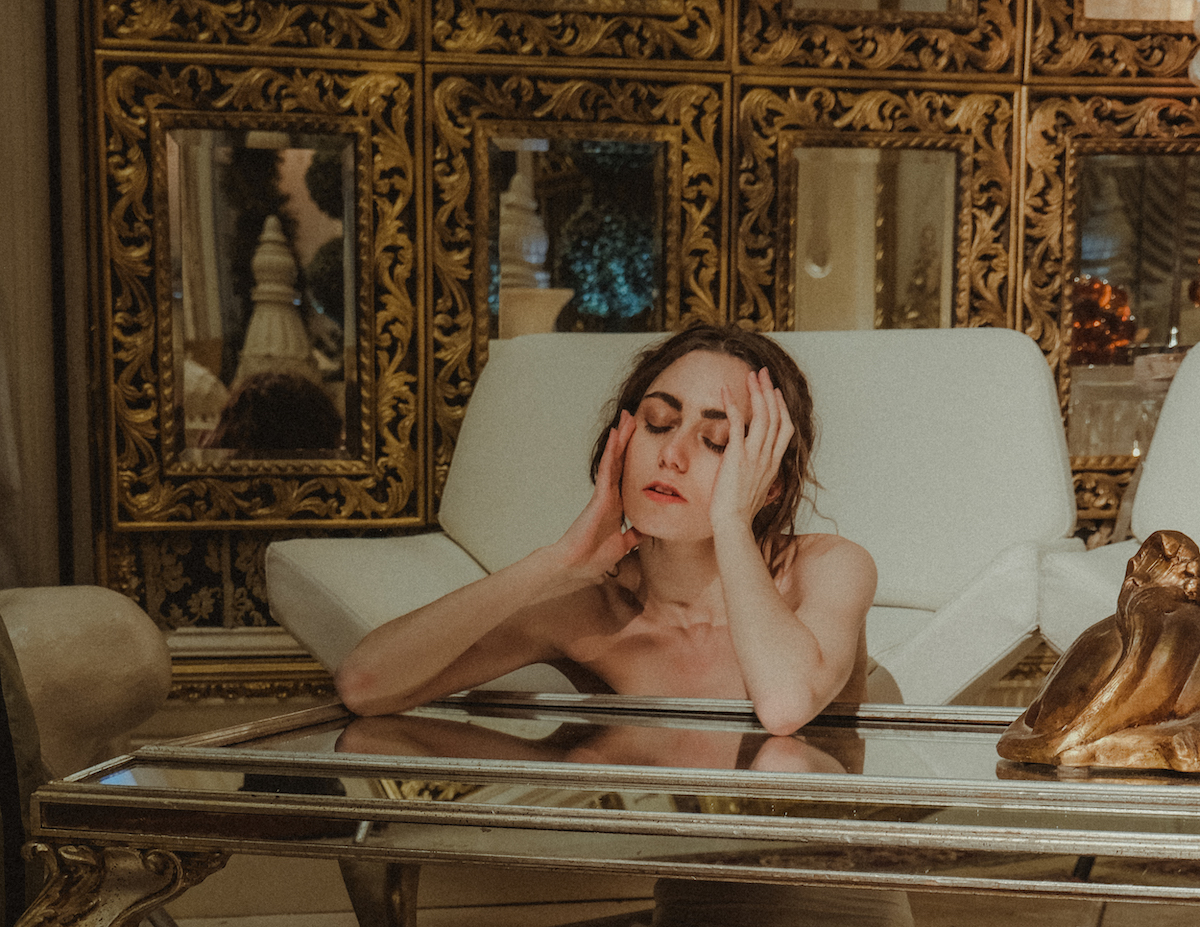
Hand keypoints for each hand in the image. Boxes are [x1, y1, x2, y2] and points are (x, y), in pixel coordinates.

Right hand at [552, 410, 642, 582]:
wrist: (577, 565)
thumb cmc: (594, 558)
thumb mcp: (624, 544)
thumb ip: (635, 535)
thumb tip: (649, 530)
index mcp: (617, 507)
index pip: (628, 477)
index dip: (635, 460)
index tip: (643, 443)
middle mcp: (610, 496)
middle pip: (621, 463)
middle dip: (627, 441)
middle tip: (633, 419)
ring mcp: (604, 494)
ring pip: (614, 461)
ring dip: (621, 439)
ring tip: (627, 418)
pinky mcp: (600, 496)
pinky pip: (608, 469)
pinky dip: (612, 452)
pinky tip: (616, 435)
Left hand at [709, 367, 793, 536]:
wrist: (733, 524)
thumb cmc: (739, 513)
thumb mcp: (756, 491)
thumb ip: (757, 475)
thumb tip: (754, 471)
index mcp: (773, 464)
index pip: (785, 429)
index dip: (782, 408)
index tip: (776, 393)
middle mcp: (768, 457)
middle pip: (776, 416)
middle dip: (770, 392)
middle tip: (764, 374)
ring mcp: (755, 455)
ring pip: (763, 415)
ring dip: (757, 392)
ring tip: (752, 375)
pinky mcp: (737, 455)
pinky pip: (737, 423)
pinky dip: (732, 404)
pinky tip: (725, 390)